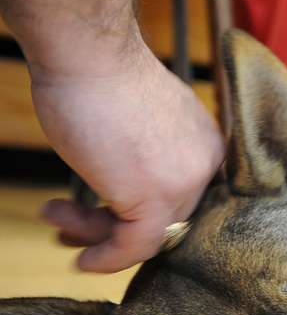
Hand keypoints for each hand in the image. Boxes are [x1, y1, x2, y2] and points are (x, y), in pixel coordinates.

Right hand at [30, 43, 224, 272]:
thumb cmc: (98, 75)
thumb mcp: (135, 122)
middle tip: (71, 222)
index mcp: (205, 145)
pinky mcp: (155, 198)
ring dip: (94, 233)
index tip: (107, 216)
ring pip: (145, 234)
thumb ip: (143, 155)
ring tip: (55, 218)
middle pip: (163, 218)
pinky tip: (82, 260)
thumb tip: (123, 184)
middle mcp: (204, 166)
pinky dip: (107, 258)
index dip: (141, 214)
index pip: (181, 199)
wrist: (88, 54)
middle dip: (111, 224)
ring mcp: (184, 183)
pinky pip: (135, 246)